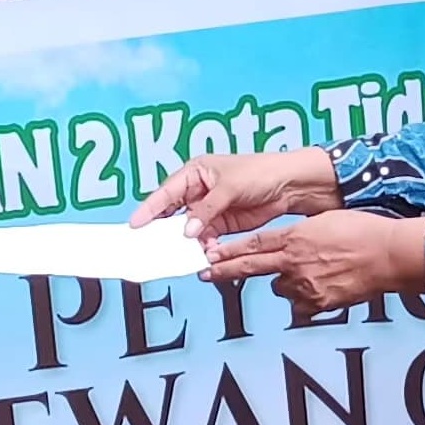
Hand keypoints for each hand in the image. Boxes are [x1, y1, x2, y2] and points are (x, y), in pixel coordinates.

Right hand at [132, 149, 341, 238]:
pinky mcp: (221, 223)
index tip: (136, 223)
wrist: (288, 186)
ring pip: (187, 229)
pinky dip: (202, 246)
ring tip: (182, 252)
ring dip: (186, 241)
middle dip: (164, 229)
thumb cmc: (261, 172)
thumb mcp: (229, 188)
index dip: (150, 208)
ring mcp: (208, 209)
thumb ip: (206, 210)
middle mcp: (198, 190)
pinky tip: (204, 252)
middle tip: (151, 244)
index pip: (166, 192)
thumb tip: (187, 229)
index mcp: (195, 172)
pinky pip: (203, 238)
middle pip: (172, 212)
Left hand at [203, 211, 424, 311]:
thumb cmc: (363, 232)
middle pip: (251, 268)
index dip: (228, 251)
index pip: (253, 245)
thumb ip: (299, 237)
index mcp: (295, 238)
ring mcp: (305, 286)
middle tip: (205, 274)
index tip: (209, 255)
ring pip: (282, 288)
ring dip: (288, 283)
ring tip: (315, 273)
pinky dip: (307, 300)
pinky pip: (302, 305)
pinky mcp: (319, 304)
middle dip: (225, 271)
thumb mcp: (325, 222)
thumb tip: (286, 248)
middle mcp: (294, 263)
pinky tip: (325, 288)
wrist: (389, 255)